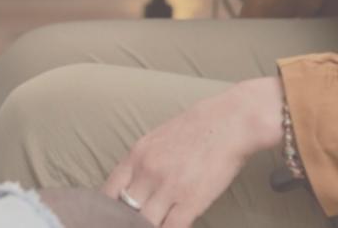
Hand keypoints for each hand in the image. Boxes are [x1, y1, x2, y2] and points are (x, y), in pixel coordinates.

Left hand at [101, 78, 283, 227]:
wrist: (230, 121)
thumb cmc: (198, 127)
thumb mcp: (158, 138)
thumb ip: (142, 162)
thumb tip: (133, 185)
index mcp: (136, 155)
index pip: (108, 192)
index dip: (107, 211)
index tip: (111, 218)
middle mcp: (147, 172)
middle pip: (124, 211)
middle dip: (126, 222)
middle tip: (130, 225)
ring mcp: (168, 188)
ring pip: (144, 224)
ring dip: (147, 226)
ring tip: (154, 224)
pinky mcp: (191, 201)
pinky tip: (169, 227)